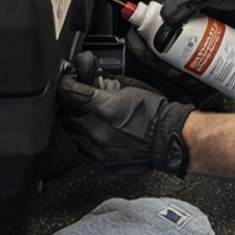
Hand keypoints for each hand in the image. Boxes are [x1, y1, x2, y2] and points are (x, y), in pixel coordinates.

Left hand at [57, 70, 192, 176]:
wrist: (169, 139)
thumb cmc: (153, 112)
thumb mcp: (129, 86)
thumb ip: (102, 80)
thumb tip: (84, 70)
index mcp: (105, 108)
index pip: (68, 93)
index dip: (65, 84)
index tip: (67, 83)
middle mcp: (97, 131)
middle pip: (65, 113)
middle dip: (70, 103)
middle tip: (80, 98)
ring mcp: (97, 150)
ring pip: (70, 132)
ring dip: (76, 122)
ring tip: (91, 115)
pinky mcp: (100, 163)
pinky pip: (81, 149)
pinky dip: (84, 139)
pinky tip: (96, 132)